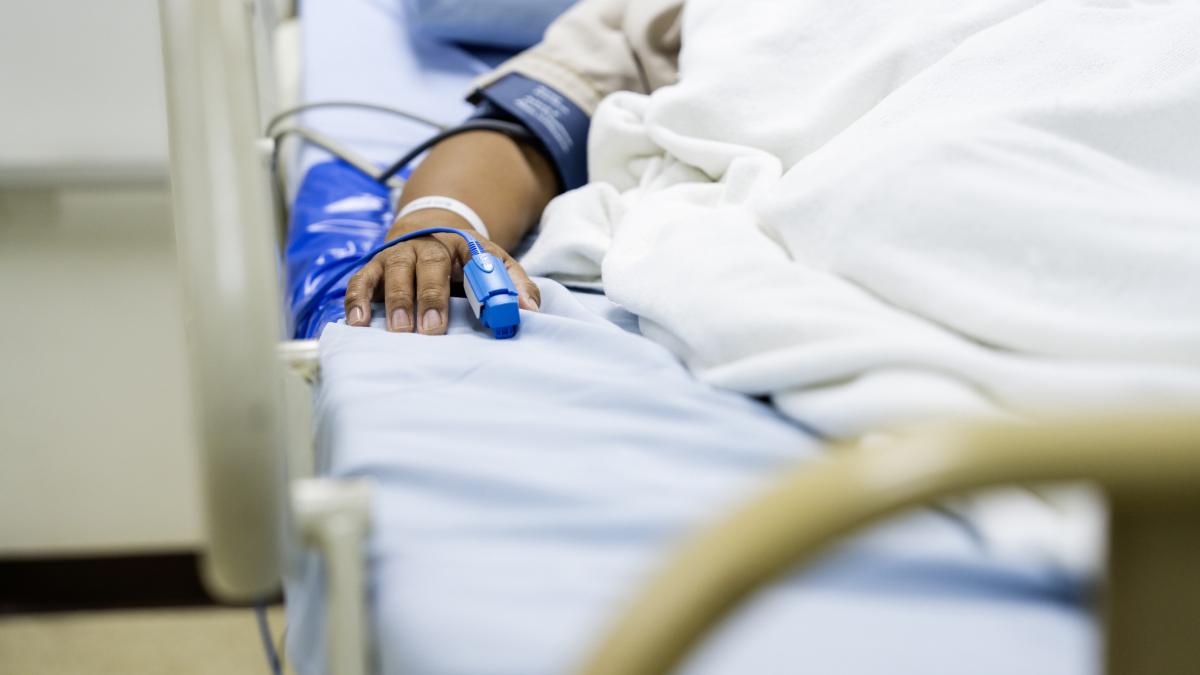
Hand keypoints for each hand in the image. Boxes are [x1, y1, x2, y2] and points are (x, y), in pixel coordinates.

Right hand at [343, 209, 540, 333]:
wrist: (428, 232)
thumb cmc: (465, 261)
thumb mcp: (494, 264)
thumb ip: (513, 284)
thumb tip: (529, 310)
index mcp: (462, 244)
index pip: (473, 256)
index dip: (478, 276)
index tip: (485, 300)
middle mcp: (427, 244)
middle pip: (429, 264)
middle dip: (430, 297)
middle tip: (432, 330)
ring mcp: (398, 254)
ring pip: (395, 270)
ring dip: (397, 300)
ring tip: (399, 330)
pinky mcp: (373, 268)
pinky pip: (361, 280)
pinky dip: (357, 299)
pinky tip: (358, 322)